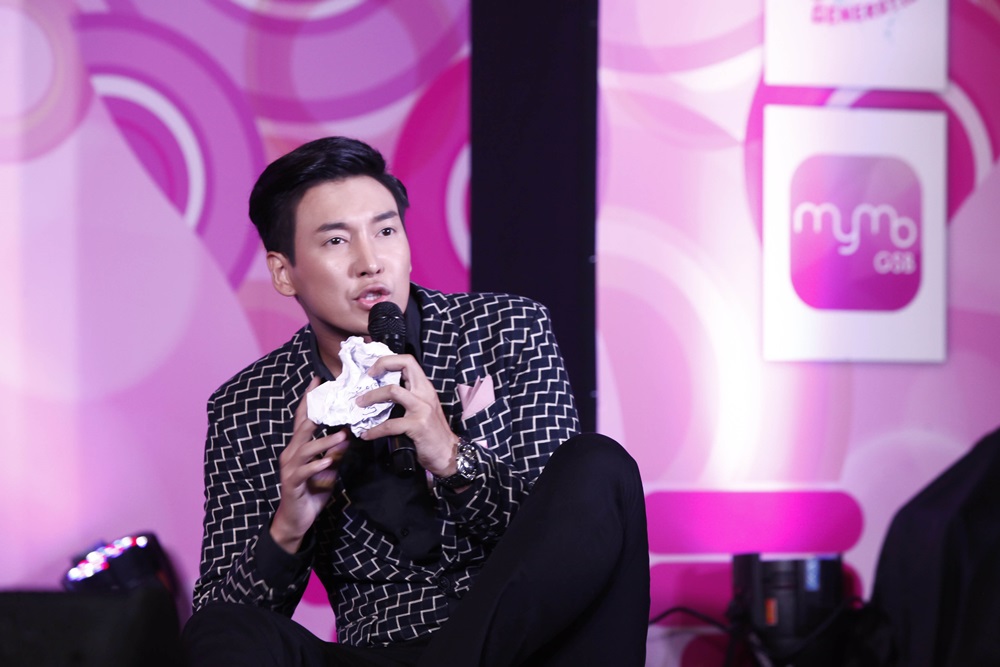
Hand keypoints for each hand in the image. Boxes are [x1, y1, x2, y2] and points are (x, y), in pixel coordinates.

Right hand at [270, 377, 349, 553]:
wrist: (296, 519)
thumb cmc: (312, 490)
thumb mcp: (328, 468)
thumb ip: (335, 451)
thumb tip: (349, 435)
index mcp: (299, 446)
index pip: (304, 418)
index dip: (309, 399)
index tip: (318, 380)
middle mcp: (291, 452)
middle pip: (303, 427)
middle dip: (316, 412)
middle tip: (332, 399)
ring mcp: (290, 467)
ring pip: (306, 449)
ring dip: (325, 441)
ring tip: (343, 435)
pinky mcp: (292, 483)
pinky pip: (304, 472)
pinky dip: (317, 466)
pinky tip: (329, 462)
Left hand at [357, 354, 457, 477]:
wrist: (448, 453)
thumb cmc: (432, 432)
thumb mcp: (423, 409)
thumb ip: (408, 398)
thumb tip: (381, 394)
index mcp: (425, 388)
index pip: (408, 361)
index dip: (388, 361)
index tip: (373, 371)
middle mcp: (425, 393)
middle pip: (404, 366)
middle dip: (382, 365)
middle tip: (366, 377)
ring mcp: (422, 408)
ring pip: (393, 391)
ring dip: (372, 396)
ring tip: (359, 404)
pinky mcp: (418, 425)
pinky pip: (389, 425)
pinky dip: (374, 430)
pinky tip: (366, 434)